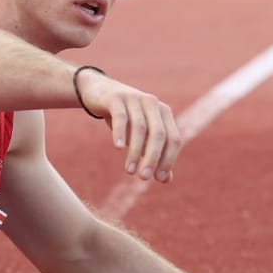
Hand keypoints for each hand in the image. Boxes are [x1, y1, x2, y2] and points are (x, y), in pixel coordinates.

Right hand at [76, 68, 181, 182]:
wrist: (99, 93)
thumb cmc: (126, 118)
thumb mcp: (142, 136)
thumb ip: (155, 154)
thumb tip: (166, 179)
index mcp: (164, 113)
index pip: (173, 139)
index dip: (168, 159)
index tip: (159, 179)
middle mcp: (152, 103)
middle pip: (158, 134)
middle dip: (153, 158)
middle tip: (144, 177)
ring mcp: (134, 98)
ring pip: (139, 127)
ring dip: (135, 151)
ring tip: (130, 170)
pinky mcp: (116, 98)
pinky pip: (121, 116)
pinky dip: (120, 132)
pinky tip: (118, 148)